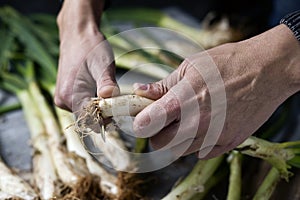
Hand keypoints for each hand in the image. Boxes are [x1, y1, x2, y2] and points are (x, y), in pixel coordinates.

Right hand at [54, 0, 118, 111]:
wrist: (78, 35)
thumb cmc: (90, 47)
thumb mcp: (102, 64)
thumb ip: (106, 82)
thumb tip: (110, 97)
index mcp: (70, 95)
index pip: (91, 121)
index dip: (107, 119)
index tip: (120, 111)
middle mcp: (63, 101)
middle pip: (89, 119)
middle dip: (105, 114)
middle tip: (119, 101)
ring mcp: (63, 100)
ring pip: (87, 113)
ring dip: (100, 108)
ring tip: (110, 93)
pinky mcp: (66, 96)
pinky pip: (83, 106)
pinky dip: (94, 103)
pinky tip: (101, 91)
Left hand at [133, 24, 299, 158]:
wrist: (267, 70)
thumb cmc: (228, 63)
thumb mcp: (191, 66)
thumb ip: (164, 85)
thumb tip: (139, 90)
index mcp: (184, 100)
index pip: (149, 124)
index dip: (141, 123)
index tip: (141, 120)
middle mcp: (197, 122)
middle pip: (161, 144)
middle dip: (157, 133)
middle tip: (164, 120)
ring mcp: (213, 135)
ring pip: (180, 151)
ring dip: (177, 139)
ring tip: (188, 119)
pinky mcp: (228, 142)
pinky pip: (202, 153)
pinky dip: (197, 143)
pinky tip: (205, 126)